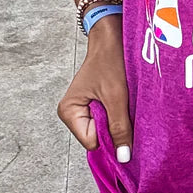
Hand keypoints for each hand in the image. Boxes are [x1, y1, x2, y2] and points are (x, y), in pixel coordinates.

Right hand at [57, 15, 132, 160]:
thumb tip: (123, 158)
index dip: (110, 135)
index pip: (92, 142)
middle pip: (99, 137)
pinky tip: (123, 98)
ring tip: (122, 98)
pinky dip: (120, 112)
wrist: (113, 35)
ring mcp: (84, 109)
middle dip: (115, 126)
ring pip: (107, 128)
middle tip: (123, 104)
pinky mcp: (96, 103)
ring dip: (119, 118)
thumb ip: (119, 127)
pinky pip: (110, 118)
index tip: (122, 116)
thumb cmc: (111, 60)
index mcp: (69, 112)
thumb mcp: (117, 96)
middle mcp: (73, 113)